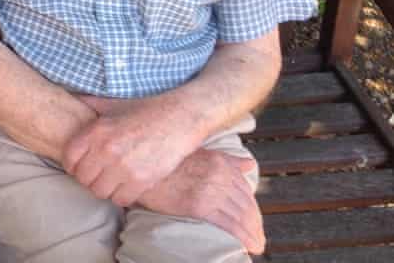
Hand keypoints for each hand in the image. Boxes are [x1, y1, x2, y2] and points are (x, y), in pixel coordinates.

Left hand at [62, 95, 200, 206]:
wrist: (178, 118)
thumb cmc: (145, 110)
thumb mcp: (114, 104)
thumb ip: (91, 104)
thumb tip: (73, 99)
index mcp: (97, 131)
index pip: (69, 158)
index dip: (72, 165)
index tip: (79, 165)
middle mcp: (107, 150)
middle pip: (83, 179)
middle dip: (88, 178)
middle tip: (97, 174)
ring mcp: (124, 167)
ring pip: (100, 192)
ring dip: (104, 188)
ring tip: (111, 181)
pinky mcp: (142, 180)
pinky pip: (120, 200)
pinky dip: (121, 196)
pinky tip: (126, 186)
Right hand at [138, 148, 264, 253]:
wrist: (141, 170)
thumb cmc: (166, 164)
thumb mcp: (199, 153)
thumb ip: (227, 159)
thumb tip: (249, 164)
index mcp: (220, 162)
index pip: (246, 190)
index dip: (253, 208)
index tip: (254, 221)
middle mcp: (219, 174)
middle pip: (246, 204)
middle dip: (255, 224)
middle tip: (258, 238)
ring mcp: (210, 189)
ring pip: (241, 216)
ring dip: (253, 234)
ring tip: (256, 245)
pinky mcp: (199, 205)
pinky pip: (229, 225)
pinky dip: (242, 238)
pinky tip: (248, 247)